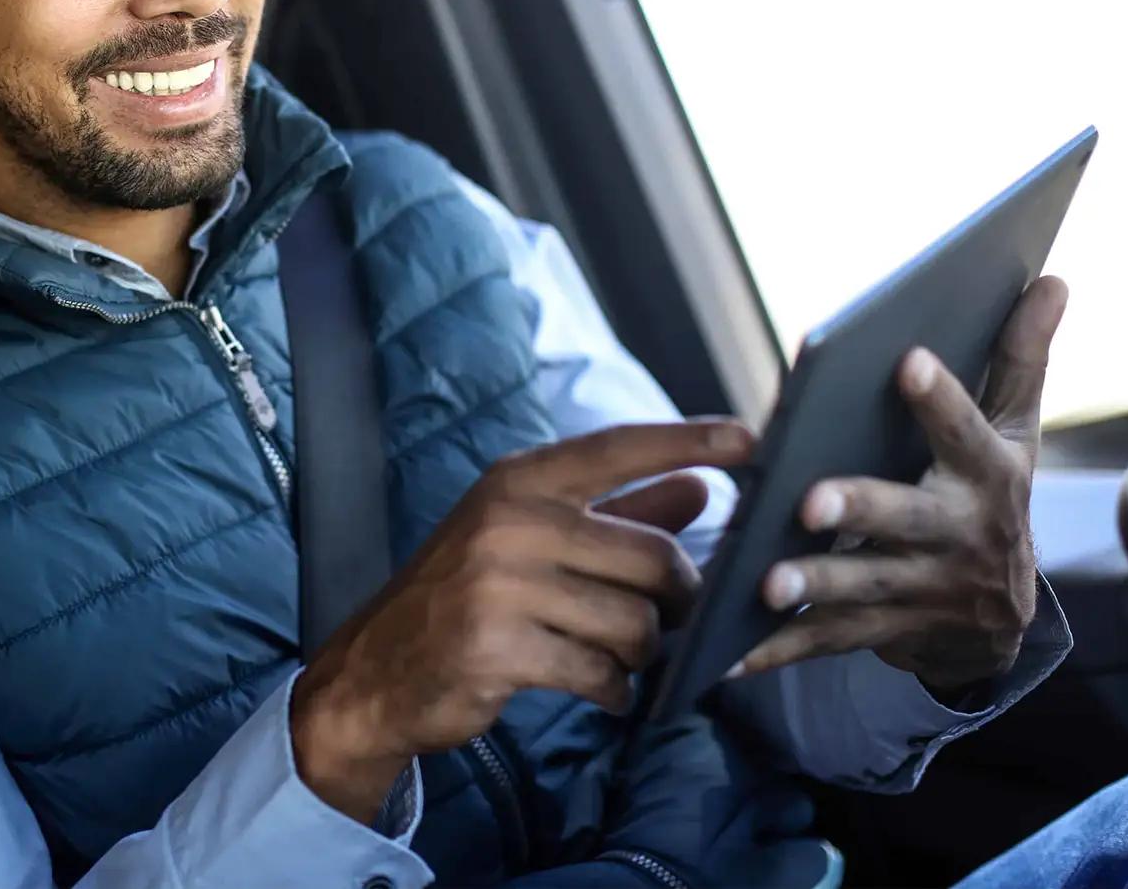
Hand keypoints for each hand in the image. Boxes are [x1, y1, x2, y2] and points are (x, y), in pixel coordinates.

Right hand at [290, 419, 754, 821]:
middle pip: (652, 556)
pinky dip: (615, 690)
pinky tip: (598, 687)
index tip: (751, 438)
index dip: (688, 440)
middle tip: (668, 619)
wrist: (377, 669)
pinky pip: (602, 673)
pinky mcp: (498, 649)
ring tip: (617, 656)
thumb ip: (618, 513)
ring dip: (642, 652)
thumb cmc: (465, 594)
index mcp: (518, 482)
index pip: (617, 448)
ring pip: (636, 623)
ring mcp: (500, 585)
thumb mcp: (529, 537)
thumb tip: (699, 489)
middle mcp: (508, 522)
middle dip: (678, 598)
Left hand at [736, 275, 1068, 693]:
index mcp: (985, 476)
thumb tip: (1051, 277)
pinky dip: (779, 650)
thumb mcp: (1014, 432)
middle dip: (861, 509)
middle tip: (810, 500)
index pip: (964, 430)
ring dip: (814, 586)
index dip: (939, 399)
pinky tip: (728, 652)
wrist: (997, 618)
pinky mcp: (883, 634)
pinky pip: (827, 642)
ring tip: (762, 582)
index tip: (904, 359)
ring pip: (864, 587)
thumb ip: (1020, 359)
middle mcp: (958, 538)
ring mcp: (921, 592)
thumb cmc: (988, 493)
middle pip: (907, 520)